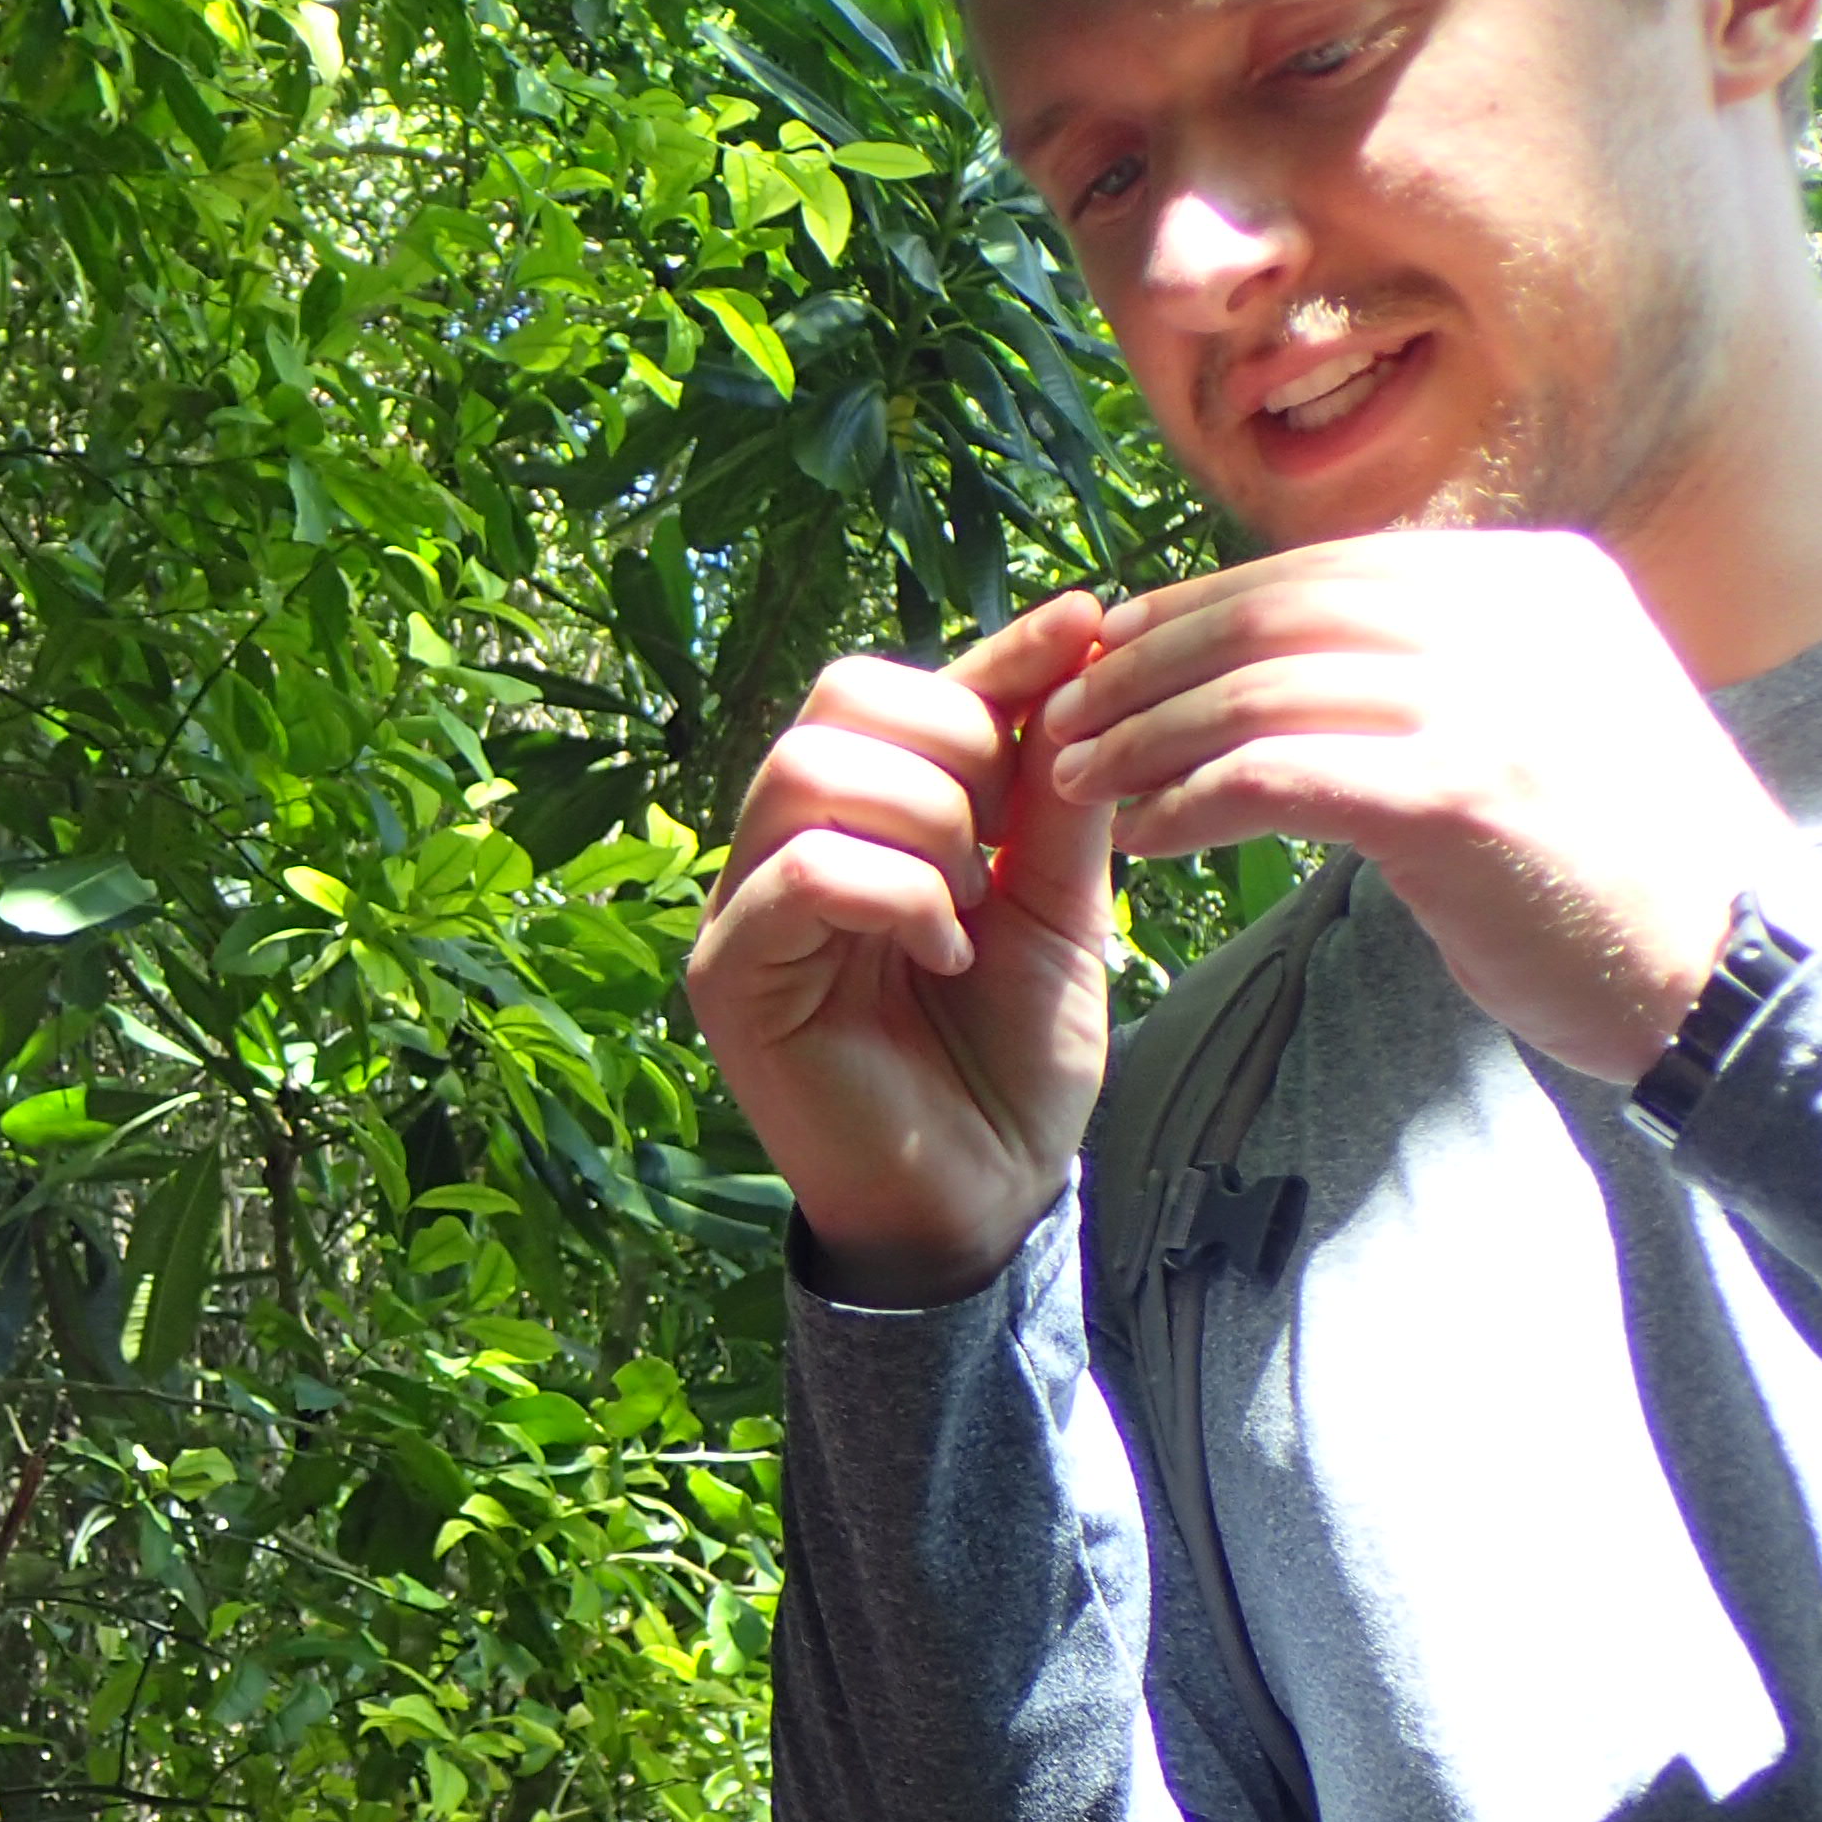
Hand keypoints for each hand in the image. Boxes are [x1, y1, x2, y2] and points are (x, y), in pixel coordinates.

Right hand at [685, 590, 1116, 1304]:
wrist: (989, 1194)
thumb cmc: (1013, 1058)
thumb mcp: (1061, 900)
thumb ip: (1054, 785)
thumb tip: (1083, 630)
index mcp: (860, 819)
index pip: (897, 688)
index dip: (994, 656)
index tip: (1089, 627)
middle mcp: (785, 848)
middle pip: (839, 700)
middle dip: (957, 744)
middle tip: (1009, 845)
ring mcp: (746, 909)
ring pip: (809, 769)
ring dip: (926, 821)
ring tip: (973, 906)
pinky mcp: (732, 975)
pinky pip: (800, 869)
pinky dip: (896, 893)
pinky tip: (945, 949)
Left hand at [1043, 532, 1789, 1082]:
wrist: (1735, 963)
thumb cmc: (1618, 858)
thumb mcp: (1548, 711)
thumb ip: (1447, 662)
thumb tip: (1297, 644)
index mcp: (1532, 580)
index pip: (1323, 571)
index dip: (1197, 608)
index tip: (1112, 651)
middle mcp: (1514, 615)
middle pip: (1277, 614)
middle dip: (1148, 664)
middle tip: (1062, 713)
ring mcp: (1492, 698)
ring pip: (1262, 689)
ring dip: (1148, 738)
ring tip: (1078, 784)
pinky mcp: (1464, 793)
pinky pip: (1279, 774)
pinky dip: (1192, 800)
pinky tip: (1143, 840)